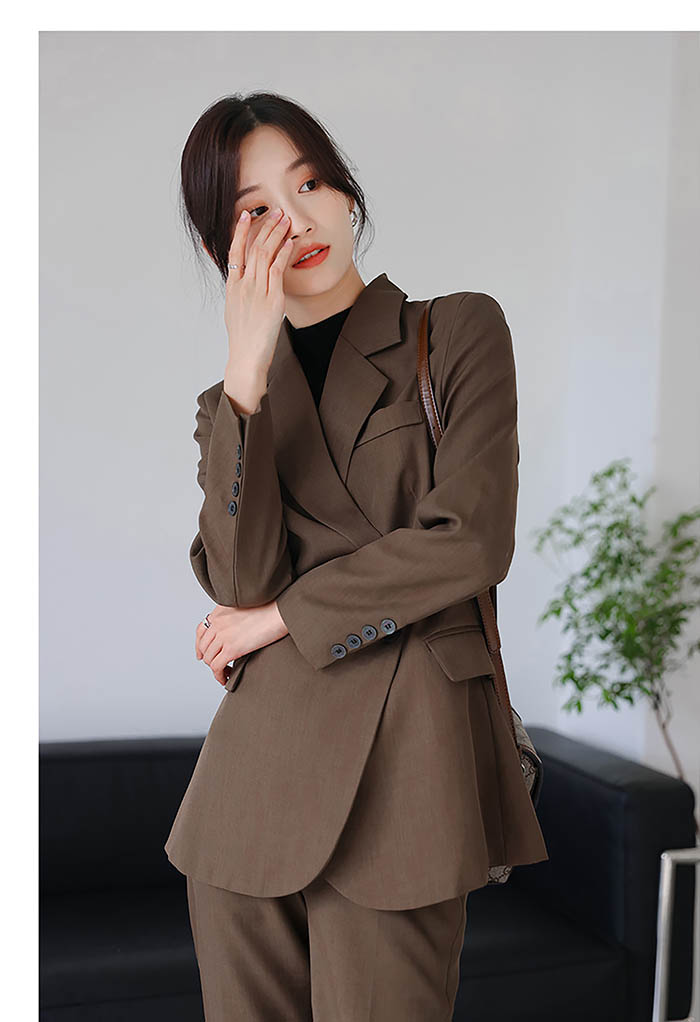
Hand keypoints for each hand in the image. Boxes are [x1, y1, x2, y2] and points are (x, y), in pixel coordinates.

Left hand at [195, 600, 288, 685]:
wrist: (281, 611)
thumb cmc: (271, 608)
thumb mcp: (245, 607)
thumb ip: (234, 617)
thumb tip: (233, 632)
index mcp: (220, 612)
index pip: (201, 631)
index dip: (199, 646)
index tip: (201, 654)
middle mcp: (218, 623)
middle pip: (204, 647)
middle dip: (209, 659)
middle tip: (219, 666)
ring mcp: (223, 636)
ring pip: (209, 658)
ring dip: (215, 669)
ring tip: (225, 673)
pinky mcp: (232, 649)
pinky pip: (217, 667)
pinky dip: (219, 675)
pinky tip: (226, 677)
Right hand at [224, 207, 295, 395]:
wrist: (246, 358)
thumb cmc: (243, 340)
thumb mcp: (235, 312)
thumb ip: (239, 295)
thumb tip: (243, 286)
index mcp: (232, 287)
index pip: (234, 251)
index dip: (240, 231)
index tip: (245, 215)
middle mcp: (243, 285)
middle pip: (252, 247)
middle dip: (264, 226)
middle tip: (274, 211)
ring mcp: (257, 291)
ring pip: (265, 254)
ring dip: (276, 234)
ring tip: (284, 219)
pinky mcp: (272, 299)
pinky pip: (277, 270)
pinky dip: (284, 253)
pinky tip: (290, 242)